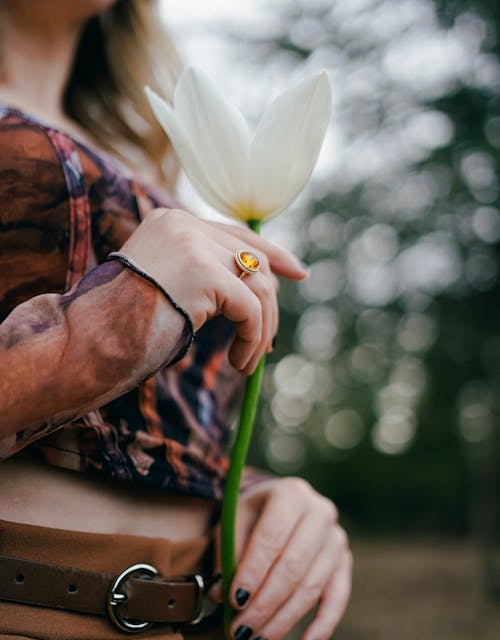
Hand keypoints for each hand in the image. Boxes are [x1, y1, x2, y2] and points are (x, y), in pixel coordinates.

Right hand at [118, 208, 306, 374]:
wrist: (88, 340)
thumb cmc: (118, 327)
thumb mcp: (162, 288)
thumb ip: (198, 275)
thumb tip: (250, 291)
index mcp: (172, 222)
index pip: (235, 233)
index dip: (271, 253)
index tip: (297, 272)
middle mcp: (184, 225)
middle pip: (253, 259)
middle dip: (270, 305)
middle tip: (268, 343)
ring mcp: (194, 245)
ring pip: (258, 285)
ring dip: (261, 331)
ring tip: (247, 364)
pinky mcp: (204, 273)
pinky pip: (250, 309)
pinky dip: (252, 339)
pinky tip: (239, 363)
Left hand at [209, 477, 352, 639]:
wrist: (278, 505)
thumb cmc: (250, 517)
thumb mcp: (233, 524)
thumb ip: (227, 557)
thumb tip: (221, 598)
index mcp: (290, 495)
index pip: (272, 538)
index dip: (253, 572)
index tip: (234, 601)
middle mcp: (320, 513)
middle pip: (293, 567)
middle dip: (264, 604)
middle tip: (239, 632)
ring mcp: (336, 539)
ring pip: (311, 587)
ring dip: (282, 621)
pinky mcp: (344, 562)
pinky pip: (338, 597)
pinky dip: (324, 624)